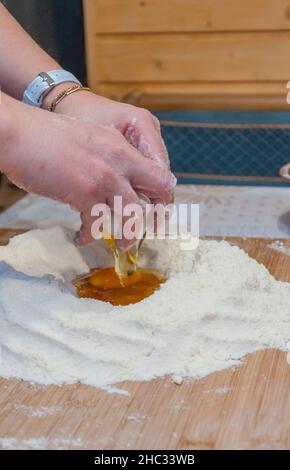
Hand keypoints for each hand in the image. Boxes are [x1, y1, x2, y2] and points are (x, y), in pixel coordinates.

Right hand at [1, 95, 175, 246]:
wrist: (22, 135)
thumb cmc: (48, 136)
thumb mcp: (90, 136)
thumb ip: (109, 154)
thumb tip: (116, 176)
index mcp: (121, 146)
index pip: (158, 170)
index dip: (162, 191)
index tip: (155, 206)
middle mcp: (119, 160)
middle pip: (159, 189)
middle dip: (159, 211)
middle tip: (151, 228)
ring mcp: (105, 177)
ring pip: (133, 214)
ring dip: (129, 234)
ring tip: (123, 243)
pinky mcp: (86, 194)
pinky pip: (97, 224)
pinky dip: (89, 235)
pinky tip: (82, 237)